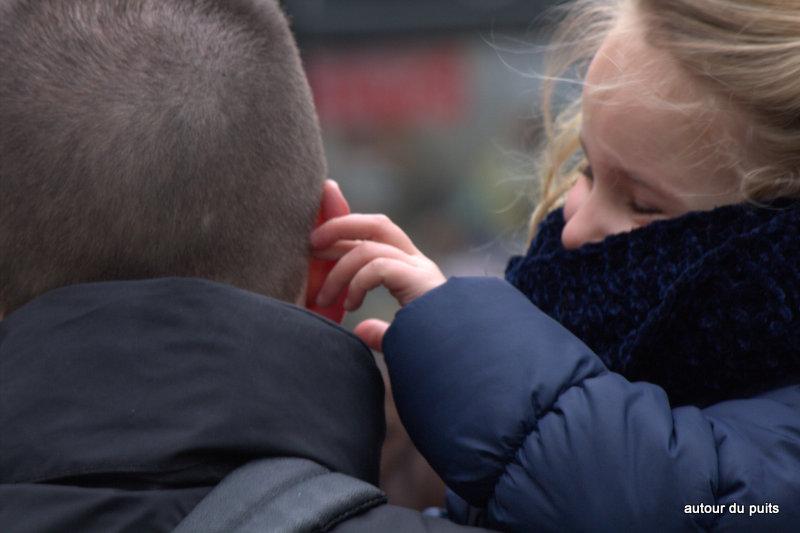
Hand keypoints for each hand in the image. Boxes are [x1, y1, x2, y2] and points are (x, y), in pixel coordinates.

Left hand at [311, 214, 445, 348]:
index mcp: (413, 272)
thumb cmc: (434, 359)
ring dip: (339, 270)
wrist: (463, 366)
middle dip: (340, 226)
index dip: (346, 232)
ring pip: (371, 246)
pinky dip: (357, 283)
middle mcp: (419, 265)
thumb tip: (362, 330)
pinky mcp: (421, 282)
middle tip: (311, 244)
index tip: (317, 241)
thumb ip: (381, 332)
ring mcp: (421, 271)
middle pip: (377, 224)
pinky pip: (378, 267)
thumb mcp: (398, 342)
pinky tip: (350, 307)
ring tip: (322, 298)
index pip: (377, 237)